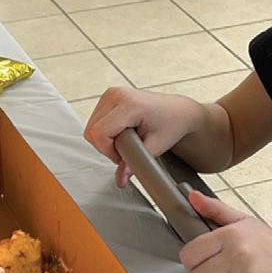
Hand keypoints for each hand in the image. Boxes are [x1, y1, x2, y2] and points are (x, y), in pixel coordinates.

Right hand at [84, 87, 201, 187]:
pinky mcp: (109, 95)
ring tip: (127, 139)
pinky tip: (123, 131)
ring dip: (105, 139)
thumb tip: (120, 179)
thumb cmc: (171, 124)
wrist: (179, 112)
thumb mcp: (155, 147)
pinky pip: (96, 120)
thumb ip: (135, 163)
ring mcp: (112, 93)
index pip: (99, 133)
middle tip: (127, 148)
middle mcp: (117, 95)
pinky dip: (105, 131)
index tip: (123, 155)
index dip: (108, 150)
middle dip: (106, 146)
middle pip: (92, 130)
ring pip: (92, 126)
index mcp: (129, 104)